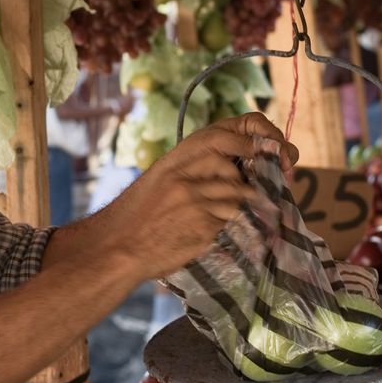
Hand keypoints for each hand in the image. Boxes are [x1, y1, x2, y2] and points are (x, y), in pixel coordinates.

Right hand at [101, 114, 297, 279]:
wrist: (115, 249)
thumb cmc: (137, 218)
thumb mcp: (160, 182)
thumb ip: (192, 171)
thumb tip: (235, 170)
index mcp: (173, 160)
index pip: (219, 133)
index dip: (249, 137)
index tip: (265, 147)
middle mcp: (183, 173)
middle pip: (231, 162)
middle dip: (255, 168)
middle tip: (267, 180)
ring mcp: (193, 198)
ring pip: (237, 193)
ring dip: (241, 205)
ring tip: (229, 214)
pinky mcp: (202, 223)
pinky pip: (231, 219)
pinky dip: (232, 225)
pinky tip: (218, 231)